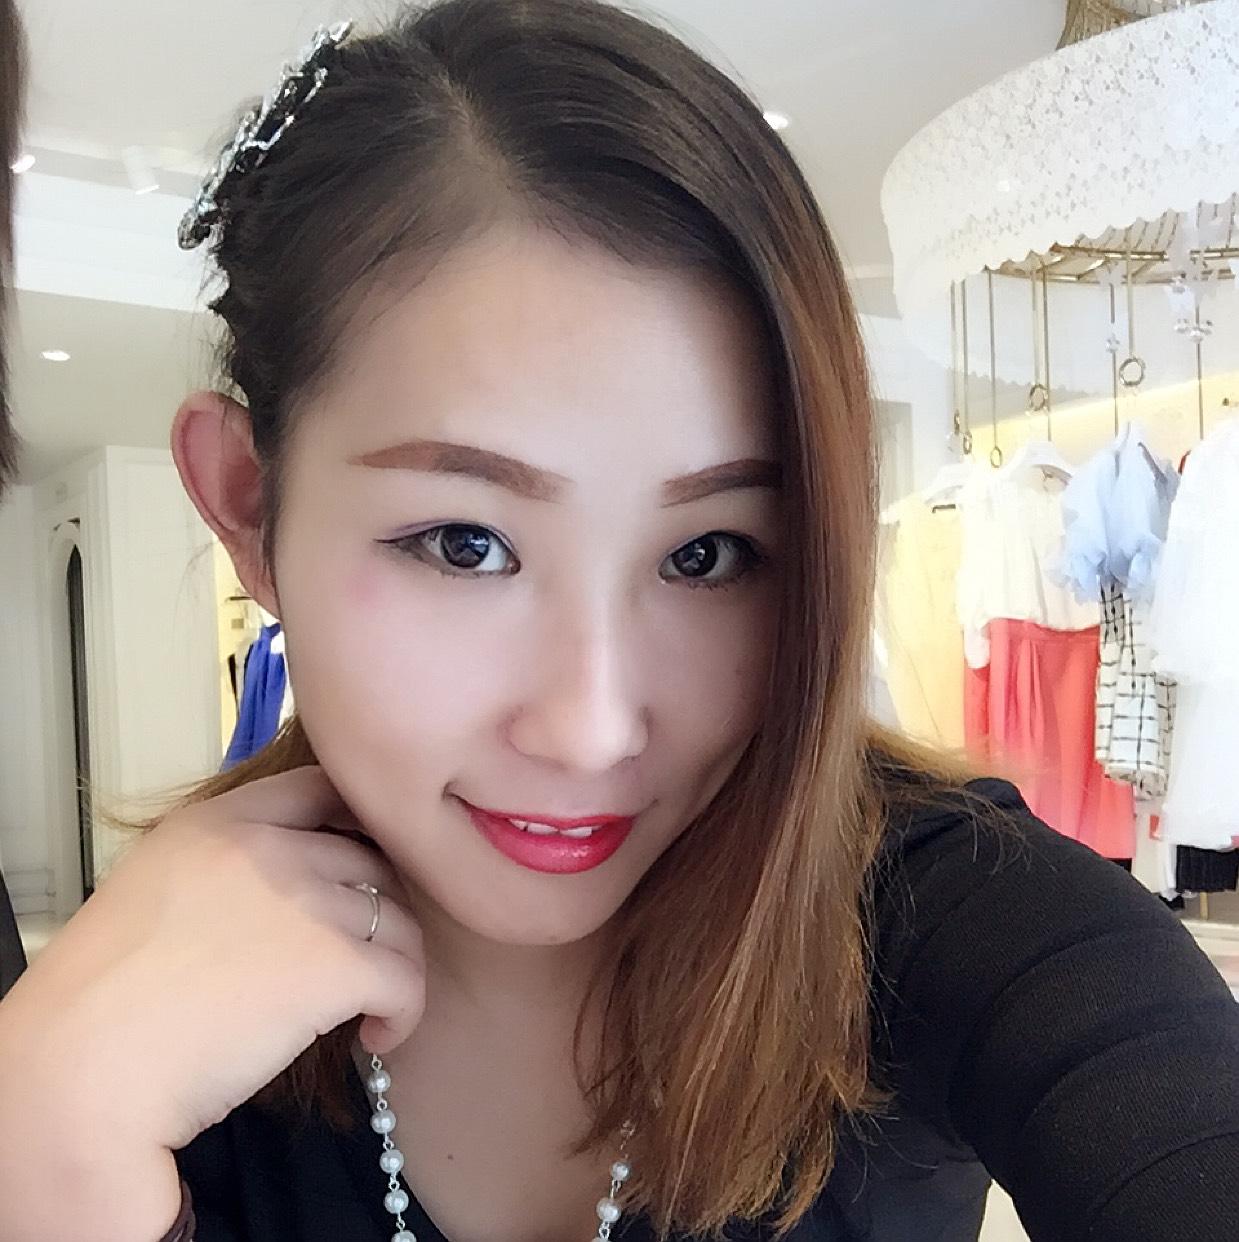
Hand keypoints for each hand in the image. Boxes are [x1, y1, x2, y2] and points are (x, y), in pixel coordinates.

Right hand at [0, 764, 424, 1154]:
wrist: (82, 1070)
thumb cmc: (103, 1000)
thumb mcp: (155, 891)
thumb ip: (224, 873)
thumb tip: (286, 898)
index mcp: (220, 822)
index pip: (321, 789)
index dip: (358, 828)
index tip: (366, 872)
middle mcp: (272, 848)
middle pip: (372, 861)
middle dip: (381, 910)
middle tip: (365, 959)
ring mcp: (308, 902)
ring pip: (400, 922)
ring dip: (395, 967)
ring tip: (369, 1009)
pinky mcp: (335, 965)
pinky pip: (405, 979)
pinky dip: (404, 1011)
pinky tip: (374, 1036)